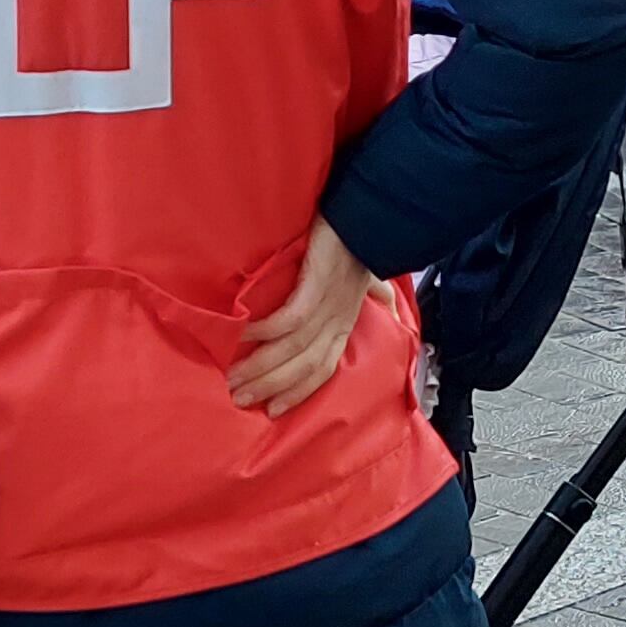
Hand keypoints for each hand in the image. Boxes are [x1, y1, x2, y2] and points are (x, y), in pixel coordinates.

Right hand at [229, 217, 376, 415]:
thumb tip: (392, 309)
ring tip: (233, 377)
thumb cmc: (360, 245)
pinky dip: (265, 331)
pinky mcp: (316, 286)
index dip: (297, 392)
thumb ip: (378, 294)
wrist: (366, 215)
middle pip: (304, 367)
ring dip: (261, 366)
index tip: (272, 410)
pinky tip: (242, 336)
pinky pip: (289, 319)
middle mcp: (338, 321)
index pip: (322, 370)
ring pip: (293, 349)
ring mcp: (328, 306)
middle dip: (270, 386)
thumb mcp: (370, 276)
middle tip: (239, 398)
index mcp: (346, 324)